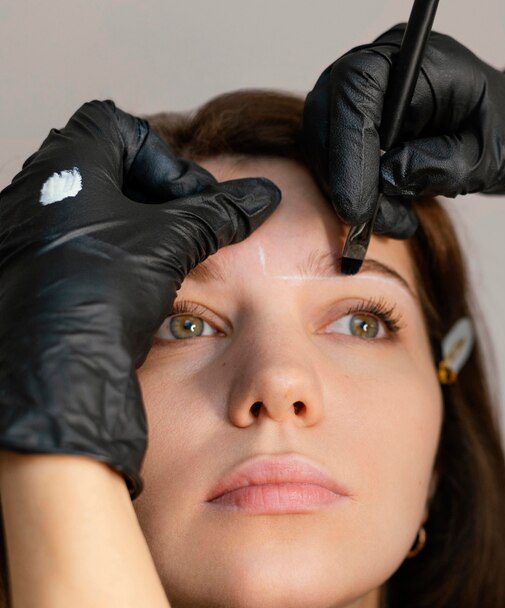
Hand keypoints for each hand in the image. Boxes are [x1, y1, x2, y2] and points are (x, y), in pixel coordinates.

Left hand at [0, 100, 280, 498]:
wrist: (52, 369)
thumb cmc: (98, 289)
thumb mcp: (173, 241)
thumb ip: (219, 213)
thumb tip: (265, 195)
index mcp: (63, 165)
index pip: (115, 125)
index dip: (161, 156)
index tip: (187, 198)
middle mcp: (33, 192)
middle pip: (103, 167)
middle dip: (152, 194)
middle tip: (182, 228)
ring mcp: (24, 234)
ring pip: (89, 210)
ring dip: (132, 228)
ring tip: (161, 262)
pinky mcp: (26, 273)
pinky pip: (73, 247)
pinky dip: (109, 258)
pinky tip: (131, 291)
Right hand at [302, 23, 504, 238]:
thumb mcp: (489, 157)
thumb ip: (443, 164)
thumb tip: (388, 177)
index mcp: (423, 59)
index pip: (361, 86)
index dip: (350, 145)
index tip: (357, 203)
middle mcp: (388, 65)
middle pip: (332, 107)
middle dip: (342, 172)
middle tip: (368, 221)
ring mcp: (371, 91)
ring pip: (327, 134)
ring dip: (348, 186)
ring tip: (394, 221)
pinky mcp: (364, 119)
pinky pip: (339, 151)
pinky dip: (355, 188)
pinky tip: (388, 214)